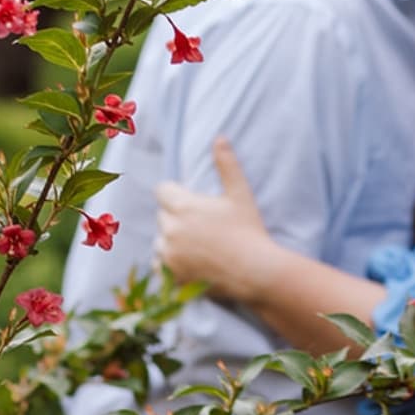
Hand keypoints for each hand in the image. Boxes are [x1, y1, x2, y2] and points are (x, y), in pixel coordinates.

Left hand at [155, 137, 274, 304]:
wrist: (255, 272)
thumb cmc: (249, 230)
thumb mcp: (240, 194)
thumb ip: (227, 165)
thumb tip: (219, 138)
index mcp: (183, 206)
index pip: (162, 190)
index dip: (176, 194)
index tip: (193, 202)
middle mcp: (170, 230)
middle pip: (162, 215)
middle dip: (177, 217)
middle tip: (203, 226)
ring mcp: (168, 255)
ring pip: (160, 240)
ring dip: (172, 240)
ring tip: (199, 245)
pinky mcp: (170, 276)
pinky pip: (159, 264)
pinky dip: (170, 263)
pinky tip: (192, 262)